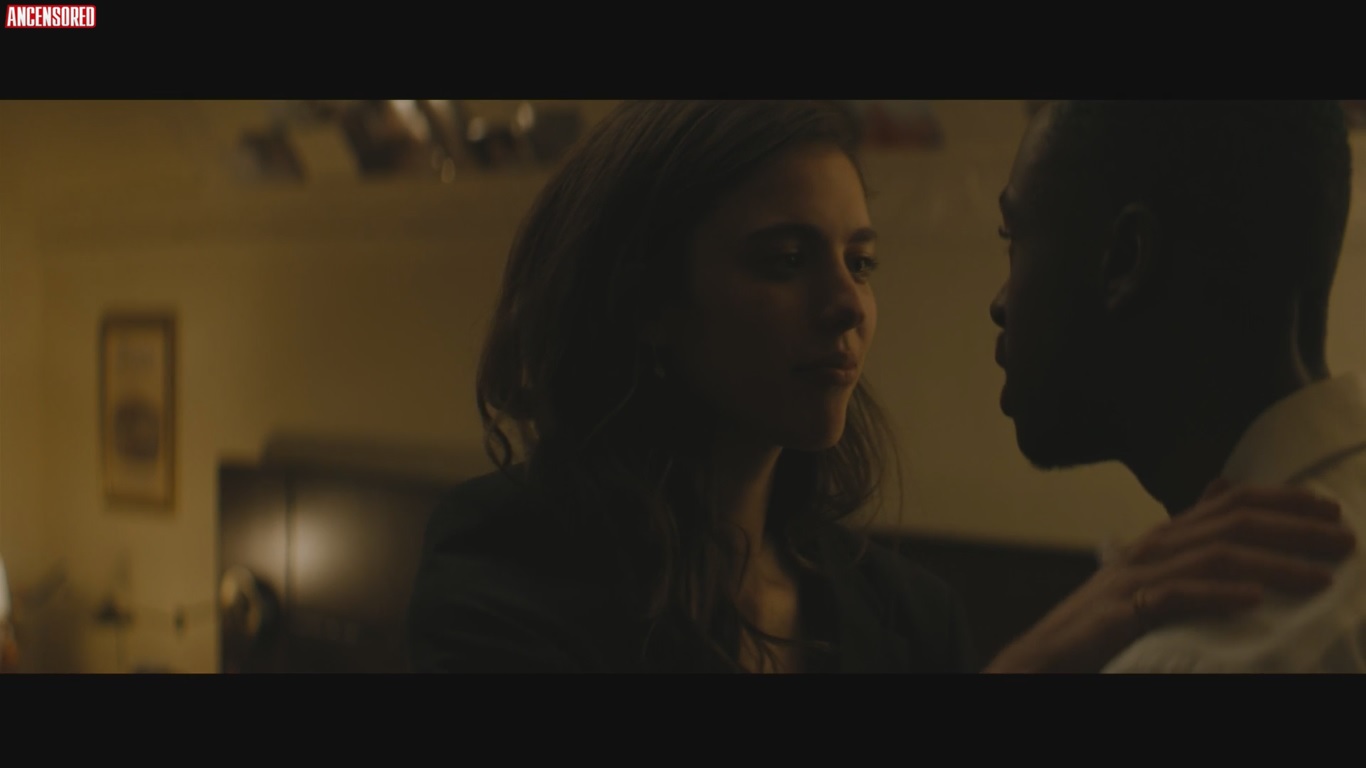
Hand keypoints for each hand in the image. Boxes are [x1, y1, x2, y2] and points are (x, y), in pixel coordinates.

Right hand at [983, 479, 1355, 672]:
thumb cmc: (1104, 619)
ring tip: (1319, 579)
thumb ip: (1189, 533)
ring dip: (1275, 566)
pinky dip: (1219, 596)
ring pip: (1215, 557)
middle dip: (1294, 529)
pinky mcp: (1125, 610)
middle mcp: (1152, 546)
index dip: (1283, 500)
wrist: (1047, 654)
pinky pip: (1178, 596)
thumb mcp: (1151, 568)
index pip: (1231, 502)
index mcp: (1163, 536)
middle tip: (1344, 542)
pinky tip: (1255, 603)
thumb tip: (1223, 486)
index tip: (1330, 511)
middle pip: (1231, 523)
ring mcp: (1136, 576)